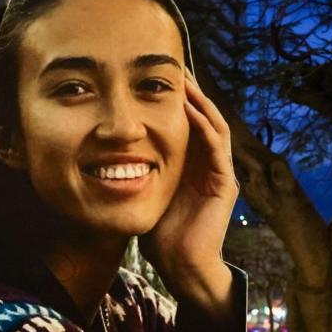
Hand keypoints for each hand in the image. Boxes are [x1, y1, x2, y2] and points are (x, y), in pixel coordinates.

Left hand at [139, 73, 235, 311]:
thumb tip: (106, 151)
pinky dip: (204, 125)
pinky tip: (190, 109)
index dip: (177, 99)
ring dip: (199, 102)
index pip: (188, 122)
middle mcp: (210, 163)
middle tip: (174, 66)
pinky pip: (216, 146)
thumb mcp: (146, 191)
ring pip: (214, 125)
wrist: (181, 266)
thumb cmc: (161, 235)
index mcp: (192, 164)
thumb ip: (138, 170)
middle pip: (204, 117)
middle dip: (190, 92)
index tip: (157, 76)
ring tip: (184, 80)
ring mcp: (220, 172)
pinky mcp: (225, 183)